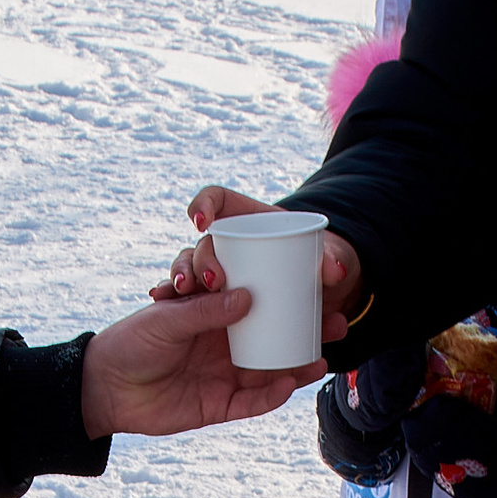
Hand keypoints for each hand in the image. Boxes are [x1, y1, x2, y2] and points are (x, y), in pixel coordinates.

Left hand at [79, 290, 322, 436]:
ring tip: (323, 358)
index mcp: (215, 316)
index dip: (289, 299)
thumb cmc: (130, 342)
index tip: (317, 288)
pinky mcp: (219, 406)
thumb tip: (249, 297)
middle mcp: (226, 345)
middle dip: (306, 333)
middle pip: (276, 339)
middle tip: (337, 323)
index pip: (260, 304)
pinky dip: (271, 396)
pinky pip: (252, 403)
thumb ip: (205, 310)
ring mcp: (225, 376)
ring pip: (271, 372)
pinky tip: (289, 385)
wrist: (102, 388)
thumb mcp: (167, 318)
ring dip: (298, 367)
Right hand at [155, 187, 361, 343]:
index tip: (201, 221)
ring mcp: (220, 270)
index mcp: (251, 221)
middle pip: (204, 242)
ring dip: (181, 275)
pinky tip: (159, 297)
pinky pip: (189, 294)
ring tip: (185, 291)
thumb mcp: (325, 261)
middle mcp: (230, 243)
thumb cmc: (320, 268)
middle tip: (213, 280)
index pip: (217, 199)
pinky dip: (172, 294)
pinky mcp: (214, 298)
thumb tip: (337, 270)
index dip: (204, 203)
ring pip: (190, 267)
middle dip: (200, 257)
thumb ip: (331, 262)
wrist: (322, 296)